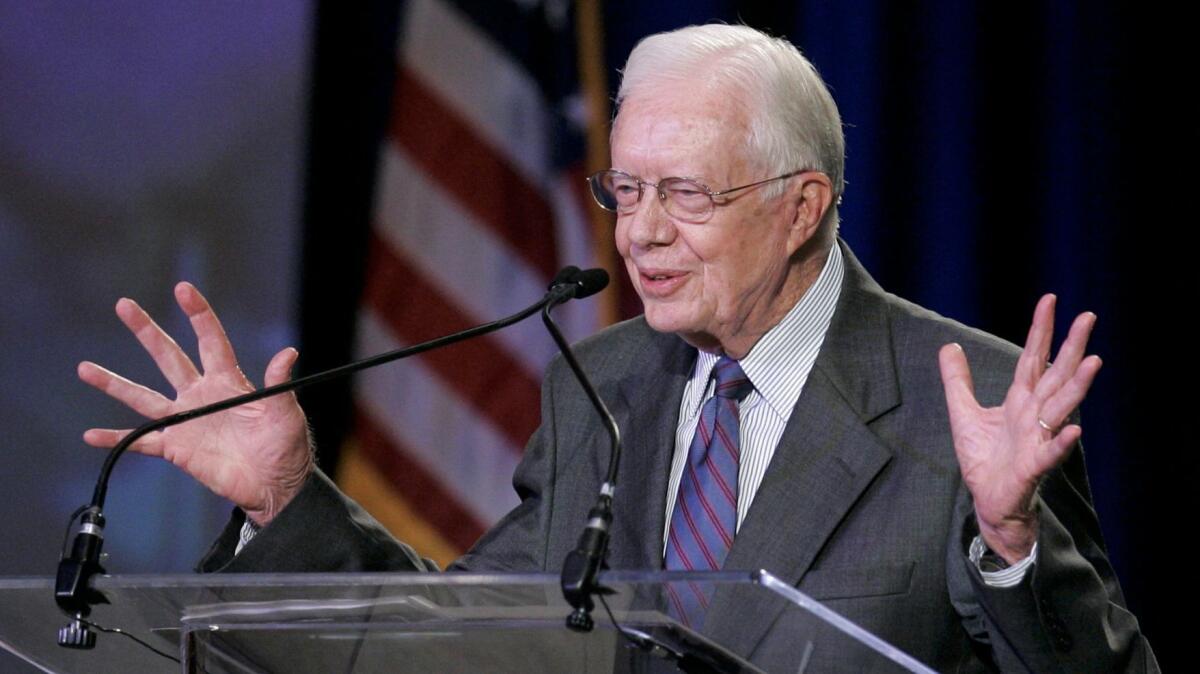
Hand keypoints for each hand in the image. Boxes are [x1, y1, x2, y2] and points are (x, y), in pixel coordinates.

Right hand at [78, 282, 312, 525]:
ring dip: (115, 384)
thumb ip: (279, 383)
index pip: (210, 340)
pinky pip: (141, 441)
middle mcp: (201, 395)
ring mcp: (187, 421)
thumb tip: (288, 352)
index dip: (198, 314)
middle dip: (147, 331)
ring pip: (144, 397)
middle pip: (169, 357)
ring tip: (86, 369)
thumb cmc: (287, 446)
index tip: (183, 289)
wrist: (275, 483)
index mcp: (228, 382)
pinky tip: (91, 435)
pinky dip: (117, 439)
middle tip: (125, 306)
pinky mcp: (177, 448)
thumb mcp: (285, 412)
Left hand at [939, 294, 1101, 563]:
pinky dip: (1061, 441)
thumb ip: (957, 380)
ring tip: (1094, 360)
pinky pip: (1050, 451)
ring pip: (1061, 406)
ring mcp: (1037, 438)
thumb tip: (949, 346)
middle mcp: (1034, 414)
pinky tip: (1074, 429)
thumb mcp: (962, 413)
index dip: (1041, 330)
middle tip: (1089, 316)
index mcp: (1020, 400)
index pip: (1033, 357)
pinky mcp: (1033, 466)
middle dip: (1072, 346)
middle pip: (1056, 374)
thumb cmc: (984, 458)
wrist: (988, 499)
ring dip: (1078, 385)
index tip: (1050, 300)